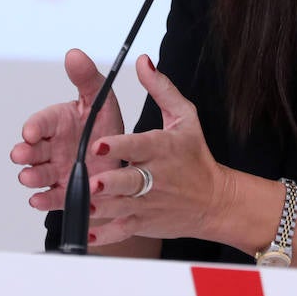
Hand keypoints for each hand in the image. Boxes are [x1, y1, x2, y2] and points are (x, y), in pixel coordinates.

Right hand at [10, 49, 124, 211]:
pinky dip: (44, 200)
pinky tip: (38, 199)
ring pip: (37, 174)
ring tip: (28, 177)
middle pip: (32, 150)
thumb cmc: (105, 126)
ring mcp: (55, 170)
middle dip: (24, 152)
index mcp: (57, 123)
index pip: (40, 122)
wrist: (122, 158)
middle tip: (21, 154)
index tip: (31, 131)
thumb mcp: (101, 99)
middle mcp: (51, 147)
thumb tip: (74, 54)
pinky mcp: (63, 191)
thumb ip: (86, 78)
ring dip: (30, 175)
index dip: (33, 126)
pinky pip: (51, 197)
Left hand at [82, 55, 232, 245]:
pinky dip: (105, 235)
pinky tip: (87, 233)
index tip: (99, 144)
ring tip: (81, 204)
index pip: (139, 145)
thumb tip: (143, 61)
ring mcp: (148, 203)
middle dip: (110, 182)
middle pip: (129, 181)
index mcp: (162, 148)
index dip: (119, 145)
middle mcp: (154, 177)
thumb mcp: (185, 117)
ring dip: (100, 207)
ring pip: (120, 207)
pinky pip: (122, 231)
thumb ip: (161, 88)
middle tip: (92, 181)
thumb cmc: (196, 156)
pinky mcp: (144, 223)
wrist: (215, 200)